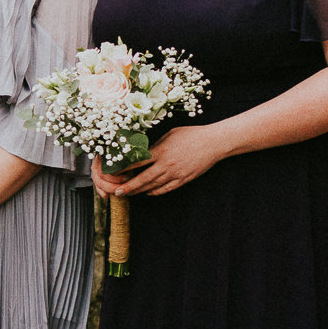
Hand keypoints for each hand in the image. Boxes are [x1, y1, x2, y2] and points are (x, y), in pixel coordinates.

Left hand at [96, 124, 226, 197]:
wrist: (214, 143)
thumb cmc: (191, 134)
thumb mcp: (170, 134)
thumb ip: (156, 145)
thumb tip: (143, 151)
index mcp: (161, 151)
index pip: (137, 162)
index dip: (124, 169)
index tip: (113, 173)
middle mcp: (167, 165)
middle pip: (143, 179)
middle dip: (128, 187)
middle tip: (116, 192)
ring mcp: (176, 174)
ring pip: (153, 187)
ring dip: (139, 191)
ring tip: (128, 194)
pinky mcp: (184, 180)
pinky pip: (166, 189)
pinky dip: (155, 192)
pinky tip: (147, 192)